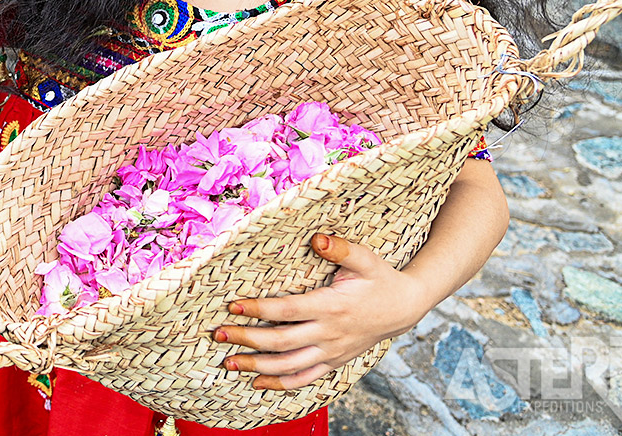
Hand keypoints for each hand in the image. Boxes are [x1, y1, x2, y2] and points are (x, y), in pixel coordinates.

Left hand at [213, 233, 429, 390]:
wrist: (404, 308)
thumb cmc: (380, 279)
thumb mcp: (365, 259)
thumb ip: (341, 248)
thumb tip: (317, 238)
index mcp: (332, 306)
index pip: (288, 310)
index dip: (259, 309)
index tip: (233, 306)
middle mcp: (329, 333)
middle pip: (281, 341)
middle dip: (247, 339)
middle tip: (218, 334)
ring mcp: (331, 351)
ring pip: (289, 365)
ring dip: (256, 365)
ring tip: (228, 361)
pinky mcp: (334, 362)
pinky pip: (305, 378)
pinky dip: (280, 383)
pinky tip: (257, 381)